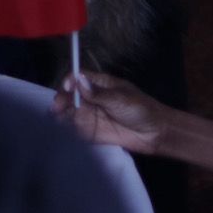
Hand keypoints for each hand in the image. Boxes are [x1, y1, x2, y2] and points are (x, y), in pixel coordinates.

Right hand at [53, 71, 171, 155]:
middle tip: (56, 108)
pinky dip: (67, 130)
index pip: (79, 78)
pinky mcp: (92, 132)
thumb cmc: (141, 110)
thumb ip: (98, 94)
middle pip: (71, 95)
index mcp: (100, 84)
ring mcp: (91, 115)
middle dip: (62, 100)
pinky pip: (76, 129)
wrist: (155, 134)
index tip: (67, 88)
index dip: (70, 82)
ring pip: (70, 112)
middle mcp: (92, 98)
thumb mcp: (120, 100)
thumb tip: (78, 81)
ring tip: (57, 121)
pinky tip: (63, 132)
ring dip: (61, 116)